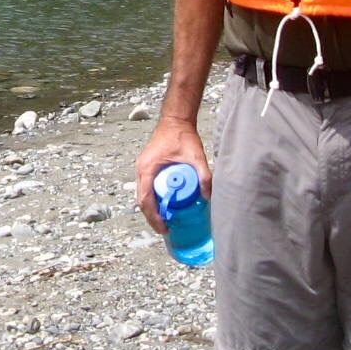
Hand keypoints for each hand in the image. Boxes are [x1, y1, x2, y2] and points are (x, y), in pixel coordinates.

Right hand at [134, 115, 209, 233]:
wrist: (175, 120)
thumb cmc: (182, 135)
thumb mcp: (196, 156)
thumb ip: (204, 175)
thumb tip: (209, 196)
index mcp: (147, 168)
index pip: (145, 199)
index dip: (153, 217)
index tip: (164, 228)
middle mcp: (141, 170)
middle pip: (142, 200)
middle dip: (152, 217)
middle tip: (166, 229)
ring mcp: (143, 168)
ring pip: (143, 195)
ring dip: (152, 209)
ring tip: (166, 221)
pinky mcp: (147, 167)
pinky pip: (147, 188)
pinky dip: (153, 200)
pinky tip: (165, 205)